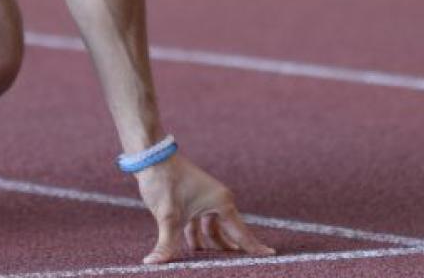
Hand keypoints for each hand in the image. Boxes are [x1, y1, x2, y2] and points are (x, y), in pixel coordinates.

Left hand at [134, 153, 274, 264]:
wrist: (151, 156)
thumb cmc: (165, 181)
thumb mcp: (167, 216)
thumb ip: (166, 245)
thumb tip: (152, 263)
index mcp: (221, 202)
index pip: (241, 232)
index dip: (254, 247)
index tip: (271, 255)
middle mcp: (218, 200)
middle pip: (229, 232)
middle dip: (231, 251)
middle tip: (239, 266)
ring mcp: (206, 200)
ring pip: (213, 229)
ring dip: (211, 245)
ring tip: (213, 263)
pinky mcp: (193, 200)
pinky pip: (200, 224)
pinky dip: (197, 236)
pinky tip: (194, 249)